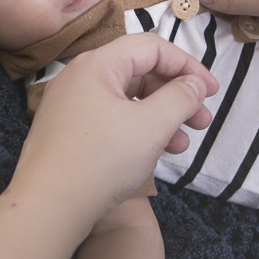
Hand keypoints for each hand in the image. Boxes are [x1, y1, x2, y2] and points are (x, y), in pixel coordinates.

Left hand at [8, 34, 216, 223]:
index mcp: (97, 65)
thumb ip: (180, 98)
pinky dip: (138, 131)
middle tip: (202, 120)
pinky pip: (112, 120)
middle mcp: (80, 79)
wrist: (46, 209)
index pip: (152, 48)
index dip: (187, 66)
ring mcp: (71, 107)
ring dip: (161, 117)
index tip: (211, 91)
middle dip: (176, 95)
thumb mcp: (151, 126)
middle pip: (139, 72)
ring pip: (127, 100)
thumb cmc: (98, 162)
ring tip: (184, 143)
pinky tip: (156, 154)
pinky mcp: (68, 134)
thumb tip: (194, 85)